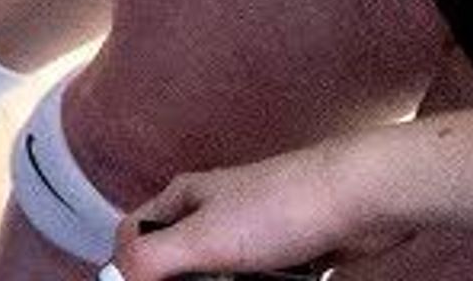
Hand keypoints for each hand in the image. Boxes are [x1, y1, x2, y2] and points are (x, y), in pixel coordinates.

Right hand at [111, 134, 406, 277]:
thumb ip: (150, 260)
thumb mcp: (204, 238)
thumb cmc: (277, 211)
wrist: (360, 199)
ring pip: (221, 273)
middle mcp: (212, 211)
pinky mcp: (290, 251)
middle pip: (178, 259)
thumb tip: (111, 277)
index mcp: (184, 198)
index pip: (134, 234)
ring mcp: (253, 231)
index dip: (130, 268)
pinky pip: (262, 279)